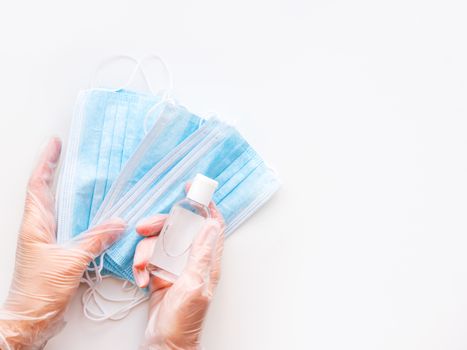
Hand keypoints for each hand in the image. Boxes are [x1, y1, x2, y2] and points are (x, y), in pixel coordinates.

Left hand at [0, 138, 126, 349]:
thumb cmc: (38, 291)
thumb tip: (116, 223)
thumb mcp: (69, 262)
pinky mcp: (57, 250)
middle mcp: (39, 228)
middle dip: (53, 170)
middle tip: (67, 154)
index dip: (45, 163)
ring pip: (57, 208)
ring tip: (81, 177)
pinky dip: (79, 214)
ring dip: (66, 191)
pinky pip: (69, 225)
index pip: (38, 185)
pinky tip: (92, 214)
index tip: (54, 145)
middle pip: (45, 191)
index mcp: (35, 225)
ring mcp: (47, 239)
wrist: (31, 317)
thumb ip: (94, 241)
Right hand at [133, 204, 223, 349]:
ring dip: (146, 252)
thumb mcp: (193, 285)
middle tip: (144, 228)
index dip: (205, 205)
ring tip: (143, 269)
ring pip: (159, 242)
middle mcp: (192, 260)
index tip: (193, 189)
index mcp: (207, 261)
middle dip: (160, 226)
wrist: (163, 344)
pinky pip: (148, 258)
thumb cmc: (183, 322)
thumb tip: (210, 224)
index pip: (211, 225)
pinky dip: (142, 266)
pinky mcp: (160, 274)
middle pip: (179, 229)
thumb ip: (200, 254)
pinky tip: (142, 280)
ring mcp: (175, 266)